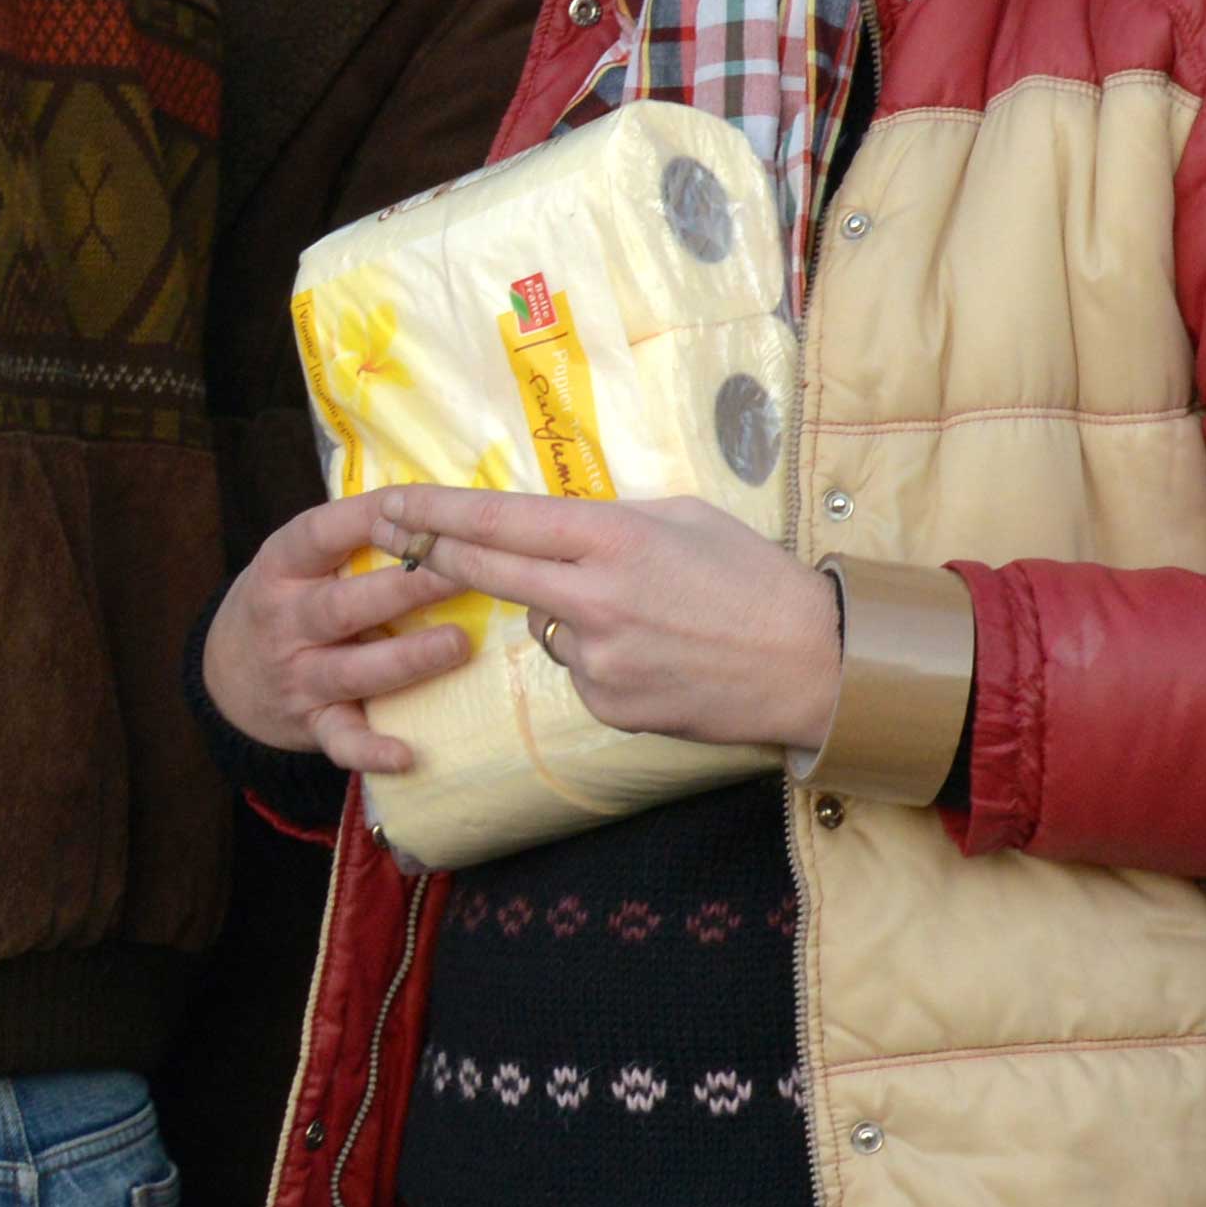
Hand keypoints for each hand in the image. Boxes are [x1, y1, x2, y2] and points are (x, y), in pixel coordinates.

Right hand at [197, 490, 483, 771]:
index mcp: (281, 567)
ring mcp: (296, 676)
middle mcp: (284, 621)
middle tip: (467, 572)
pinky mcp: (311, 723)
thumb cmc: (288, 602)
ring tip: (458, 645)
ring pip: (352, 670)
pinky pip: (341, 740)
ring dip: (406, 659)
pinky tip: (407, 754)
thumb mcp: (298, 561)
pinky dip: (371, 750)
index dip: (370, 519)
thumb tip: (442, 503)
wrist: (227, 677)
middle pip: (344, 604)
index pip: (323, 533)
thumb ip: (351, 538)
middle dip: (406, 587)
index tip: (425, 508)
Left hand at [367, 487, 842, 753]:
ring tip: (647, 615)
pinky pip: (580, 671)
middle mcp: (594, 599)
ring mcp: (598, 659)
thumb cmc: (756, 579)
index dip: (438, 511)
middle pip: (487, 572)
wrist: (814, 665)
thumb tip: (554, 526)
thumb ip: (611, 520)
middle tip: (390, 535)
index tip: (392, 500)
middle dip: (432, 551)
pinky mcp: (608, 705)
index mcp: (614, 538)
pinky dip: (600, 658)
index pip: (502, 520)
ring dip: (566, 614)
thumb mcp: (685, 518)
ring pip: (545, 626)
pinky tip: (657, 655)